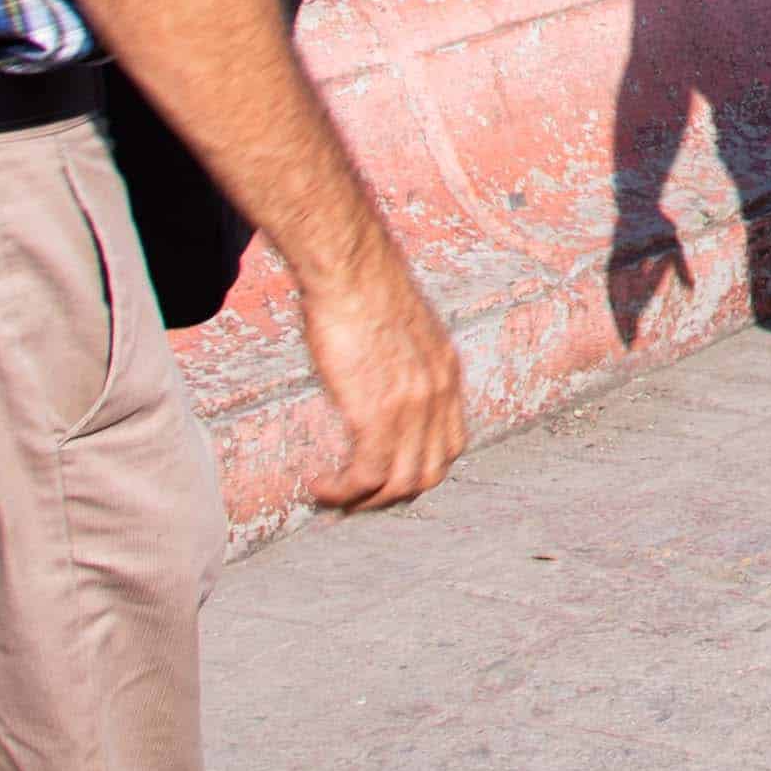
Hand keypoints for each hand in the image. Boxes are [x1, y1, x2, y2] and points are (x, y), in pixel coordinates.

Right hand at [290, 232, 467, 510]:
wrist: (351, 269)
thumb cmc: (362, 287)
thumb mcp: (401, 327)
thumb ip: (401, 359)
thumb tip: (379, 374)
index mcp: (446, 373)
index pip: (450, 444)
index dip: (419, 467)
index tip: (386, 474)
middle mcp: (438, 395)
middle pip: (429, 472)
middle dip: (391, 494)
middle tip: (355, 497)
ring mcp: (411, 408)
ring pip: (399, 484)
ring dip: (363, 501)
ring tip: (333, 496)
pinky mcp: (376, 415)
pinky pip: (366, 476)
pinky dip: (342, 491)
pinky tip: (320, 485)